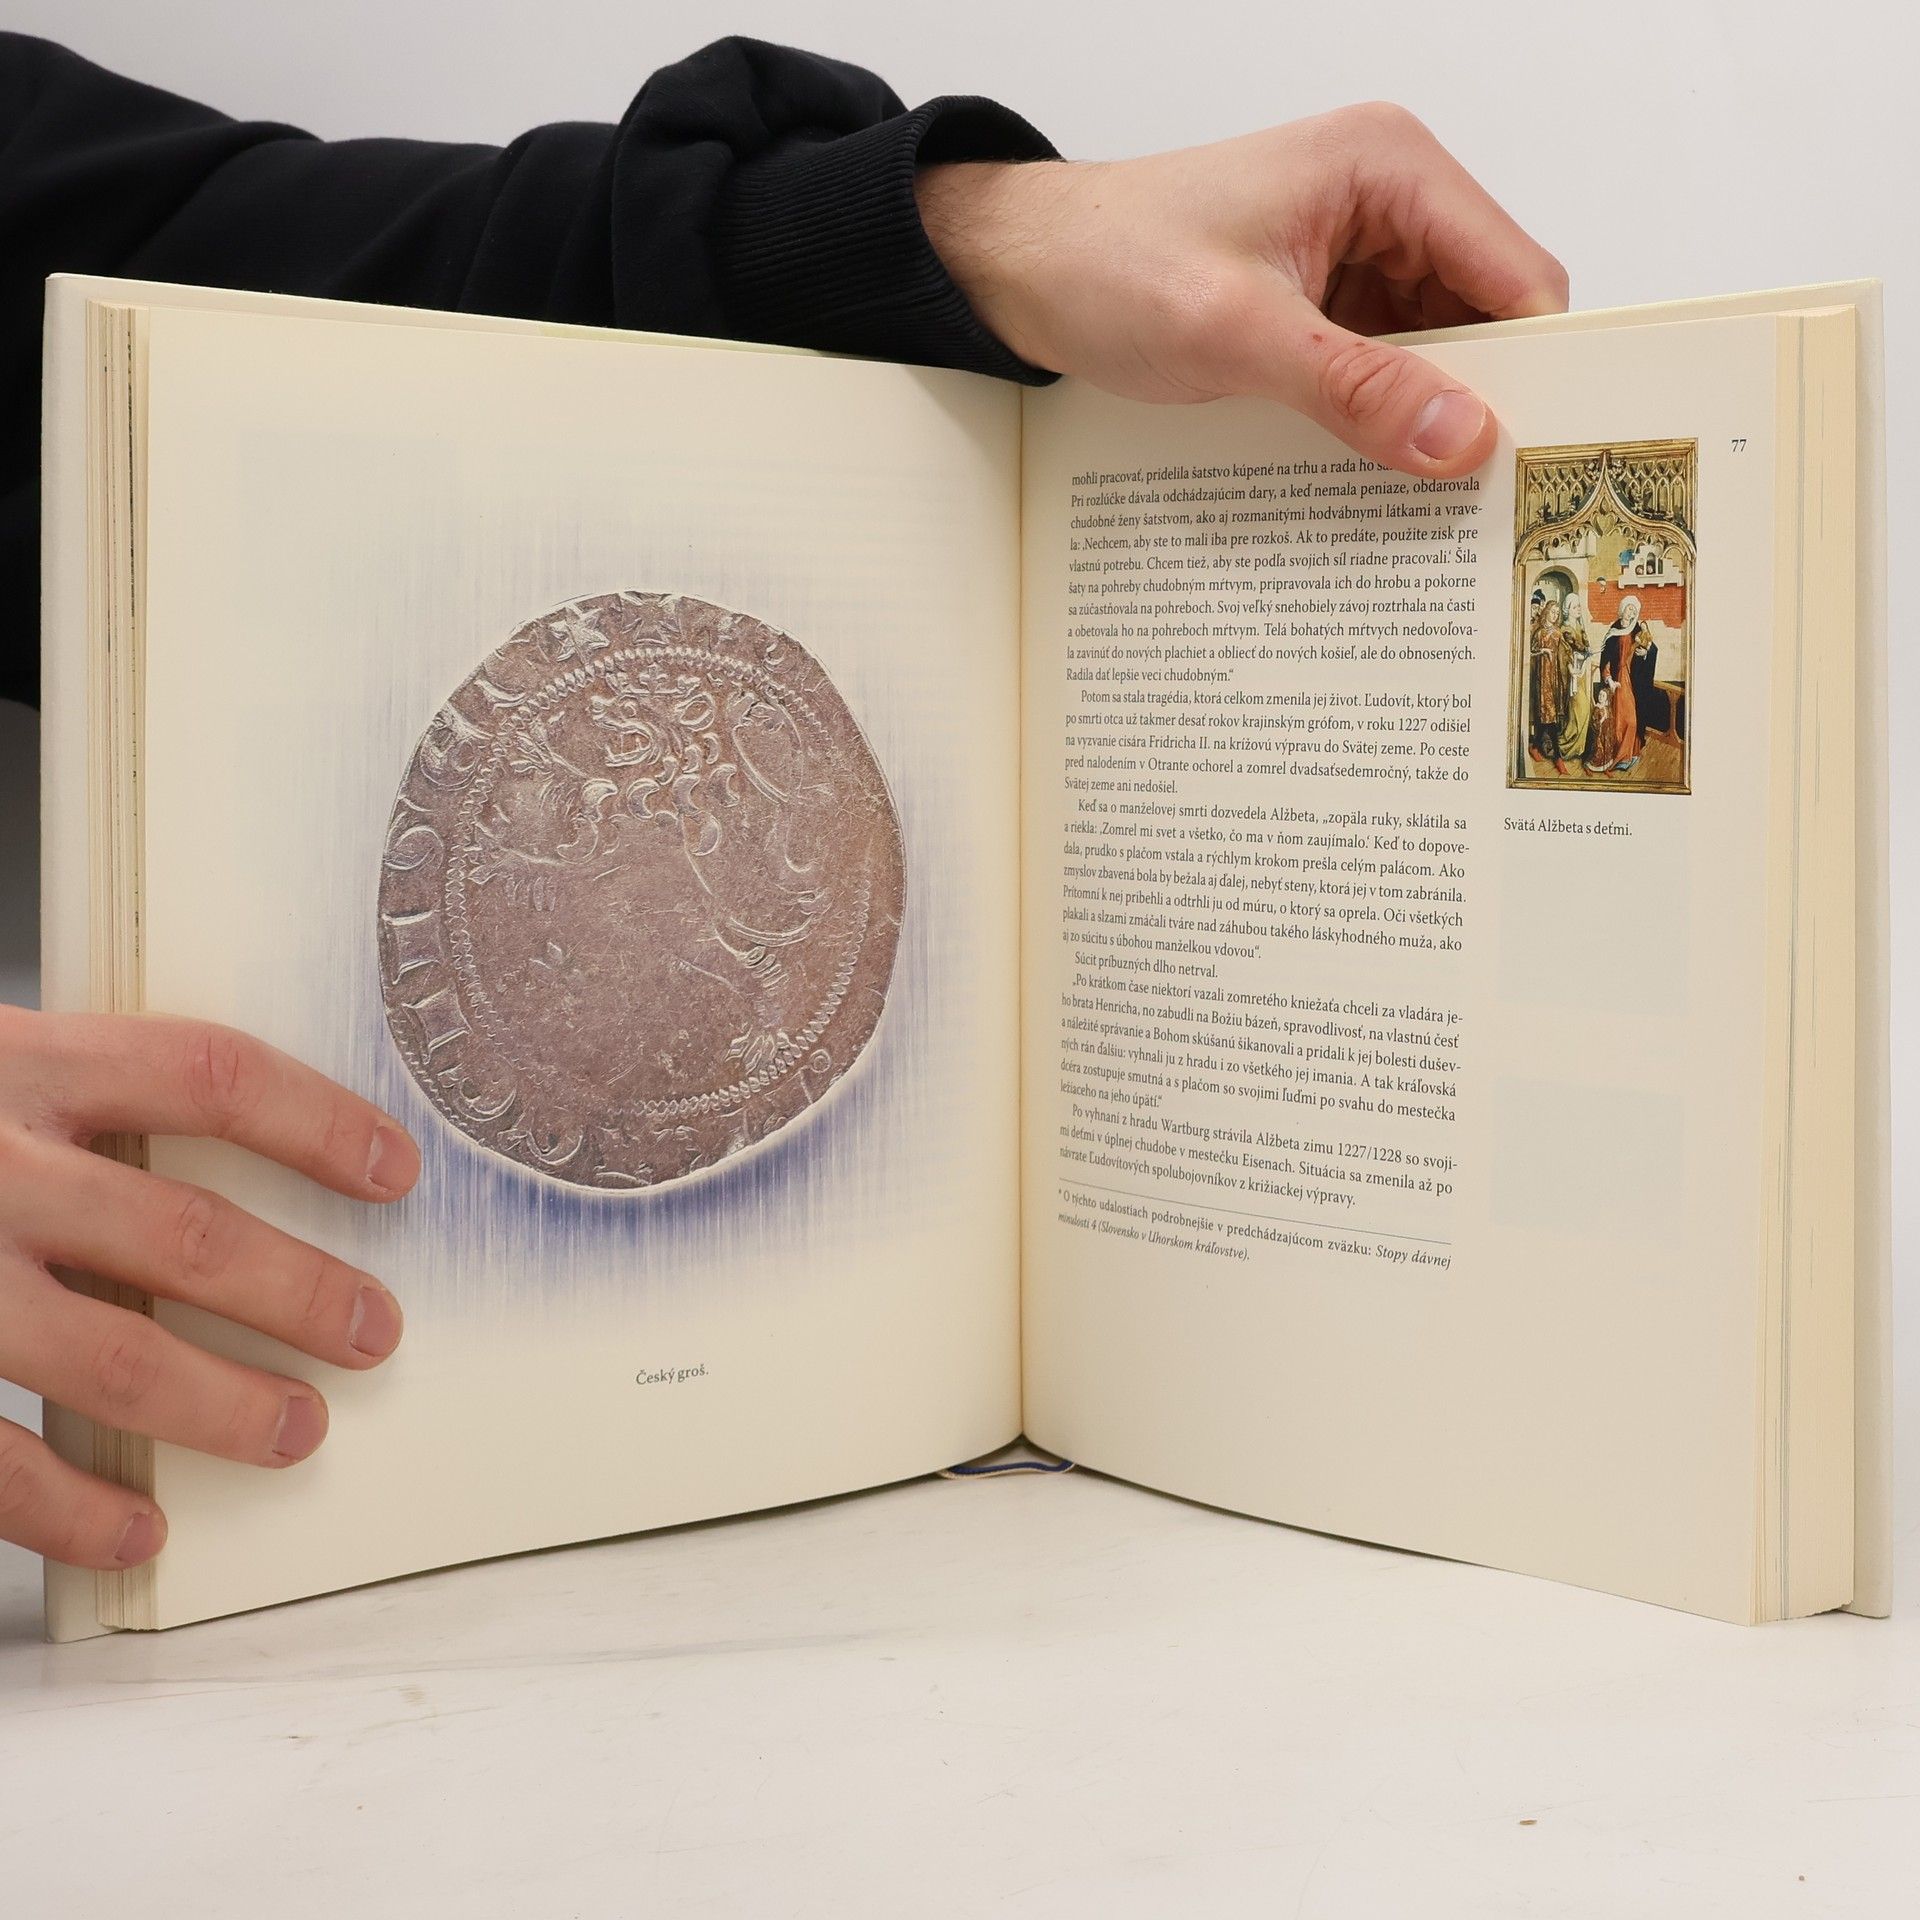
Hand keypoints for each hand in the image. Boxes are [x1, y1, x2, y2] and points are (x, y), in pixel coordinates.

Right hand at [0, 1007, 418, 1569]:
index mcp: (19, 1063)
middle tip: (375, 1331)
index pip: (209, 1075)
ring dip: (222, 1405)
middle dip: (302, 1292)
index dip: (317, 1124)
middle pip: (188, 1235)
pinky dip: (73, 1508)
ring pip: (110, 1360)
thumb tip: (237, 1154)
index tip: (397, 1172)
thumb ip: (78, 1099)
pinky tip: (137, 1525)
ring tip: (298, 1430)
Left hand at [918, 103, 1567, 475]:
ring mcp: (1357, 253)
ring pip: (1438, 353)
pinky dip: (1381, 418)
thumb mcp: (1235, 332)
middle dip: (1483, 402)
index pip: (1517, 274)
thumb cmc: (1109, 264)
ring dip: (1426, 419)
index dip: (1539, 368)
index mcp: (1389, 168)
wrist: (1021, 269)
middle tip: (1482, 503)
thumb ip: (1354, 387)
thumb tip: (1463, 436)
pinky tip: (1371, 474)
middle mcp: (1389, 200)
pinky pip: (1382, 367)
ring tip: (1424, 502)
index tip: (1538, 460)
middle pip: (1488, 317)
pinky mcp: (1322, 302)